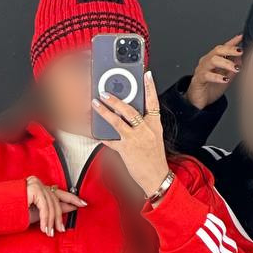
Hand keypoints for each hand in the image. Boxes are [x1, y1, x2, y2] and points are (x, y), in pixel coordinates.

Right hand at [26, 176, 85, 235]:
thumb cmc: (16, 214)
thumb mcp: (39, 213)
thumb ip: (54, 209)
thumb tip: (71, 207)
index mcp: (39, 187)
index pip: (59, 192)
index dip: (72, 198)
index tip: (83, 204)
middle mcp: (38, 182)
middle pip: (56, 200)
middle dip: (60, 217)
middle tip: (61, 229)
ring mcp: (35, 184)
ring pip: (51, 205)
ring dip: (51, 221)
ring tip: (50, 232)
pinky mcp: (33, 189)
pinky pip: (45, 207)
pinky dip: (46, 219)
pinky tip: (45, 229)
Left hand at [92, 71, 169, 198]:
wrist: (157, 177)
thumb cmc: (154, 159)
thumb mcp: (154, 138)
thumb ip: (144, 125)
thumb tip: (130, 114)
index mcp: (155, 126)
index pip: (153, 103)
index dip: (150, 88)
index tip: (146, 75)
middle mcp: (146, 130)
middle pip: (130, 110)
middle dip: (116, 99)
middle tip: (105, 92)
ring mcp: (136, 140)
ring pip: (118, 121)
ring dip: (105, 111)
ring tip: (96, 103)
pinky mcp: (126, 150)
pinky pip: (111, 141)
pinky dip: (103, 136)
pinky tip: (95, 131)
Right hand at [186, 34, 242, 108]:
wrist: (197, 102)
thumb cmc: (210, 89)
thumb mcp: (226, 78)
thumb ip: (232, 69)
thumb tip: (240, 59)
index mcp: (213, 60)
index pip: (223, 48)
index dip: (232, 42)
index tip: (240, 37)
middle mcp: (206, 62)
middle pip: (217, 50)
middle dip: (230, 49)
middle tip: (240, 51)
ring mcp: (201, 70)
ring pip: (213, 60)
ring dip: (226, 63)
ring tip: (235, 68)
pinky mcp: (198, 79)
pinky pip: (207, 75)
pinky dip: (217, 76)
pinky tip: (224, 79)